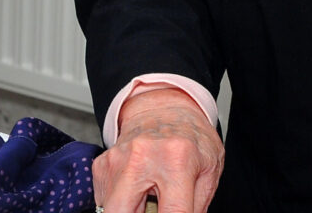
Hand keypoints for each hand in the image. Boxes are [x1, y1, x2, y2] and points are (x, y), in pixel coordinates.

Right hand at [92, 88, 224, 212]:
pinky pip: (105, 200)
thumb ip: (196, 207)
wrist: (166, 109)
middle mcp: (141, 158)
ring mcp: (116, 161)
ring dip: (131, 209)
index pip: (173, 212)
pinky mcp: (101, 166)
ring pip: (111, 210)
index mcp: (176, 159)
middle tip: (154, 209)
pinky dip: (123, 202)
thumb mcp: (209, 171)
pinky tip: (138, 189)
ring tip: (150, 198)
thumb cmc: (191, 139)